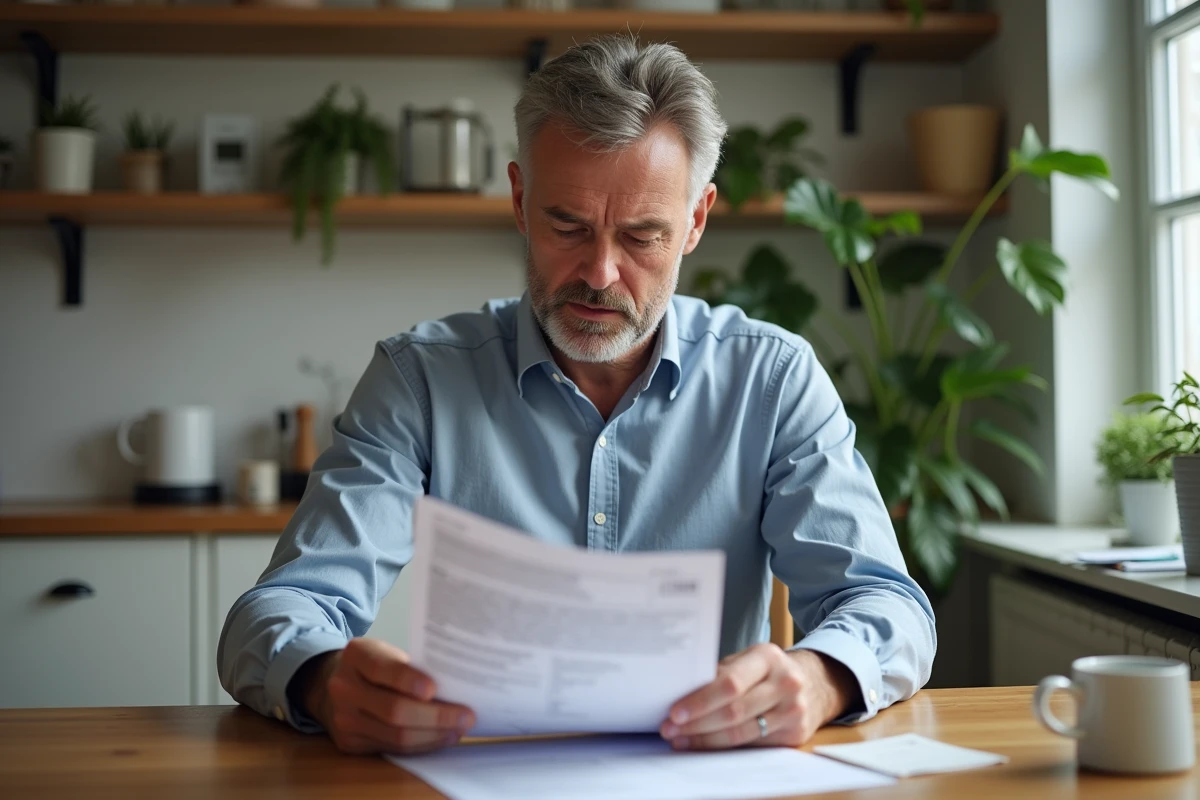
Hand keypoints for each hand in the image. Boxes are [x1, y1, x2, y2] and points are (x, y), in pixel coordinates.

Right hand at [295, 637, 475, 754]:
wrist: (332, 684)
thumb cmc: (372, 665)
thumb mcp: (384, 651)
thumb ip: (410, 665)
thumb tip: (455, 686)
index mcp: (356, 655)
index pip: (382, 669)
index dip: (410, 680)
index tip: (436, 689)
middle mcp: (344, 688)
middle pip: (393, 710)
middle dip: (435, 716)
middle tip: (466, 716)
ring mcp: (344, 718)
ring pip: (395, 735)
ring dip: (433, 735)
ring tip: (459, 730)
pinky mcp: (349, 742)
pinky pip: (391, 748)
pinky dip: (420, 744)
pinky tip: (440, 737)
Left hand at [659, 643, 855, 749]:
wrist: (813, 684)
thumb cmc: (768, 671)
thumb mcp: (748, 661)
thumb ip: (720, 674)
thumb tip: (682, 693)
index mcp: (768, 657)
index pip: (729, 683)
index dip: (699, 700)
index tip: (674, 712)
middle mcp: (785, 682)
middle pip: (733, 711)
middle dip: (697, 723)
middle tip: (671, 729)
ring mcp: (794, 709)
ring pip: (741, 733)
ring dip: (706, 739)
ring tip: (682, 740)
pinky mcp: (796, 734)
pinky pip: (753, 745)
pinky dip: (725, 747)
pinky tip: (706, 744)